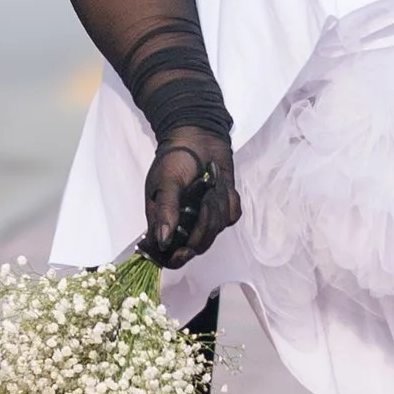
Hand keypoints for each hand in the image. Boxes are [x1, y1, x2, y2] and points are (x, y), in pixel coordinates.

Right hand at [144, 125, 238, 266]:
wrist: (199, 135)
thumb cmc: (175, 157)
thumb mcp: (166, 181)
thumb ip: (166, 211)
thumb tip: (162, 241)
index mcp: (163, 221)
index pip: (168, 255)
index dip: (177, 259)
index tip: (184, 250)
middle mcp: (184, 225)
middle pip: (198, 245)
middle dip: (204, 223)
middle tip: (205, 197)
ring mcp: (205, 217)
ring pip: (217, 229)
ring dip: (216, 203)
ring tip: (209, 180)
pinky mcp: (223, 207)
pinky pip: (231, 215)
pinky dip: (228, 198)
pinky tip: (218, 182)